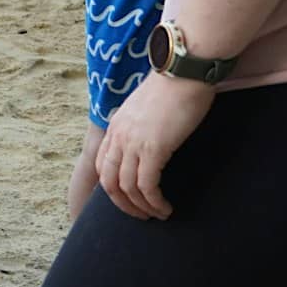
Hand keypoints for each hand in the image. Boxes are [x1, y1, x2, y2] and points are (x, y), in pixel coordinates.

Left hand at [96, 73, 215, 219]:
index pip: (102, 165)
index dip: (113, 187)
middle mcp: (118, 136)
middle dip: (123, 204)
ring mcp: (133, 142)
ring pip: (127, 188)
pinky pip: (147, 185)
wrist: (184, 70)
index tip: (129, 199)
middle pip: (108, 182)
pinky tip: (166, 207)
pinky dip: (154, 201)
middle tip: (141, 215)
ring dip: (142, 207)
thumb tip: (153, 138)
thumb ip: (142, 125)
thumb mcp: (148, 108)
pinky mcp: (153, 148)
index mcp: (115, 126)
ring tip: (158, 214)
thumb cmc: (175, 86)